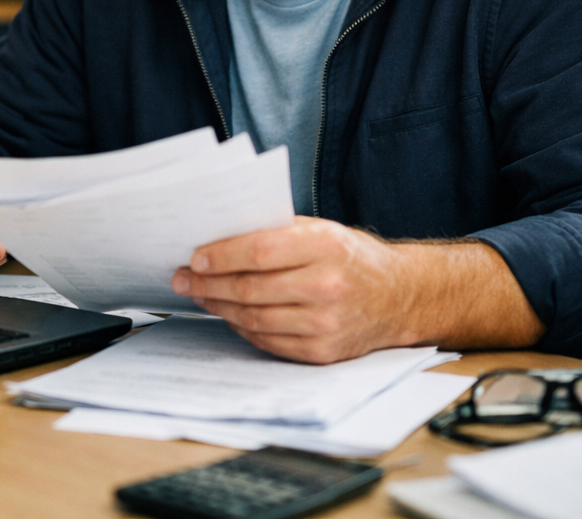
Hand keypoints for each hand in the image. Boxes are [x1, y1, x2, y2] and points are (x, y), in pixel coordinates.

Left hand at [171, 217, 544, 362]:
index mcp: (324, 246)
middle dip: (208, 285)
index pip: (258, 252)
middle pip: (250, 289)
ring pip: (254, 318)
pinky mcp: (323, 351)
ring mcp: (325, 323)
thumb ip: (274, 231)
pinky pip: (268, 342)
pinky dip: (243, 329)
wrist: (399, 296)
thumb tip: (217, 237)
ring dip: (219, 308)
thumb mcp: (318, 229)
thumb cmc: (350, 256)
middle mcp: (326, 286)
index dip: (219, 257)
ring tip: (199, 296)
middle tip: (182, 280)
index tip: (193, 258)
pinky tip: (229, 315)